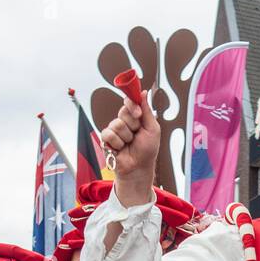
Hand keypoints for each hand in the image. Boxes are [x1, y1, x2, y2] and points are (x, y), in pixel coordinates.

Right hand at [101, 92, 159, 207]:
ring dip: (126, 136)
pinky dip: (117, 142)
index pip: (130, 102)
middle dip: (132, 124)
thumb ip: (147, 110)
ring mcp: (115, 130)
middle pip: (123, 112)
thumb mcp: (153, 129)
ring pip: (116, 124)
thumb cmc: (147, 150)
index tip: (137, 113)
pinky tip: (121, 148)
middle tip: (136, 134)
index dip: (132, 104)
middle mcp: (125, 121)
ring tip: (129, 144)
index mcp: (136, 117)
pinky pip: (108, 134)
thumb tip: (143, 92)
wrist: (138, 168)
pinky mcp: (106, 139)